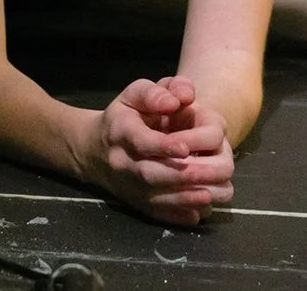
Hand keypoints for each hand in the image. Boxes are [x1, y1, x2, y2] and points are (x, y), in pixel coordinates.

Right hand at [86, 76, 233, 225]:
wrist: (95, 149)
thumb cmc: (126, 114)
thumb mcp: (136, 93)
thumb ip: (158, 92)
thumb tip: (179, 100)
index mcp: (122, 131)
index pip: (142, 142)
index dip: (162, 146)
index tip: (185, 148)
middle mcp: (123, 162)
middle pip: (149, 174)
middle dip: (181, 176)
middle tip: (212, 173)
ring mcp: (128, 185)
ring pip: (153, 197)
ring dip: (183, 199)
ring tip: (211, 195)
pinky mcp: (135, 201)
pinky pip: (153, 212)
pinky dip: (175, 215)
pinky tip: (198, 215)